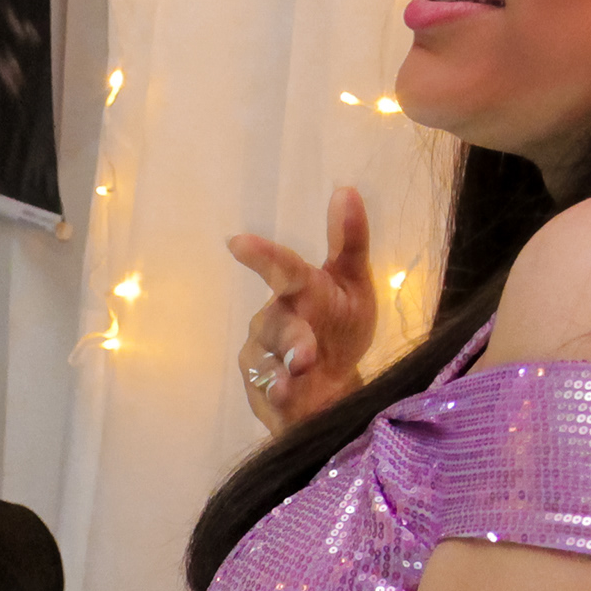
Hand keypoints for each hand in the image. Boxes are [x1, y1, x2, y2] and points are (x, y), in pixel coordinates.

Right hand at [227, 185, 381, 430]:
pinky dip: (276, 398)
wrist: (336, 385)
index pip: (281, 269)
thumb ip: (350, 241)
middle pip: (276, 325)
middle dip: (290, 338)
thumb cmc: (341, 326)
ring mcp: (263, 359)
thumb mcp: (354, 283)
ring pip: (264, 361)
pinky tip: (286, 400)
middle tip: (305, 355)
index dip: (261, 256)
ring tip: (297, 379)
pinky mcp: (262, 395)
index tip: (237, 243)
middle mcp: (275, 322)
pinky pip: (265, 396)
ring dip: (282, 370)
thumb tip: (346, 189)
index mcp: (300, 291)